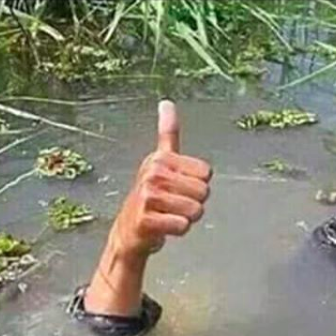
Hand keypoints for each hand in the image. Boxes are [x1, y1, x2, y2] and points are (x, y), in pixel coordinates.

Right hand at [85, 100, 211, 315]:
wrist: (128, 232)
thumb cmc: (150, 197)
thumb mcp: (159, 162)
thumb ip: (167, 133)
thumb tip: (166, 102)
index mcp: (160, 158)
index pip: (206, 173)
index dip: (198, 184)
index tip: (178, 187)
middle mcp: (153, 173)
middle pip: (204, 192)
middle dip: (194, 203)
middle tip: (173, 205)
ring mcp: (148, 196)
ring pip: (196, 210)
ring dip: (186, 218)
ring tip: (168, 215)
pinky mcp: (145, 219)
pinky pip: (183, 226)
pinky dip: (178, 231)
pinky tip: (163, 227)